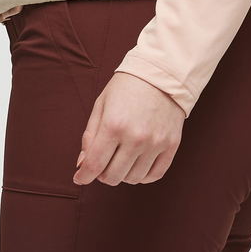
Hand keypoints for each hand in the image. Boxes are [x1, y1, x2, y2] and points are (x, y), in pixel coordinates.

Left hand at [73, 71, 184, 186]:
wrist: (161, 73)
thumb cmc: (127, 86)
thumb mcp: (101, 104)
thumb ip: (90, 135)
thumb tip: (83, 164)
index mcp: (114, 124)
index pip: (95, 165)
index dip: (84, 176)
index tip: (80, 178)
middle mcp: (135, 137)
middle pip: (113, 177)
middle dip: (102, 174)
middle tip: (102, 162)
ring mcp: (155, 143)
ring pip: (133, 179)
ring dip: (122, 174)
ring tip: (121, 159)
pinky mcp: (171, 145)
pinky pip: (154, 175)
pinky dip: (142, 176)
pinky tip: (137, 164)